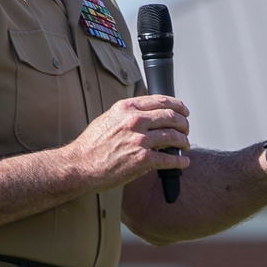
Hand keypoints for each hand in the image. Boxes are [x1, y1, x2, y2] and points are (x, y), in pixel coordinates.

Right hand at [68, 94, 189, 185]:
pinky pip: (170, 159)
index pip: (161, 101)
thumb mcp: (108, 119)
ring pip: (174, 137)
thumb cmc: (91, 145)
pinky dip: (180, 161)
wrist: (80, 165)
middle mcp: (135, 121)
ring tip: (185, 145)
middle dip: (184, 124)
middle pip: (171, 117)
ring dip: (184, 142)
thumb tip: (146, 115)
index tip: (183, 111)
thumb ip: (128, 115)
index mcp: (127, 108)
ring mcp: (140, 140)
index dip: (177, 106)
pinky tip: (183, 162)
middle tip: (186, 130)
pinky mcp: (143, 160)